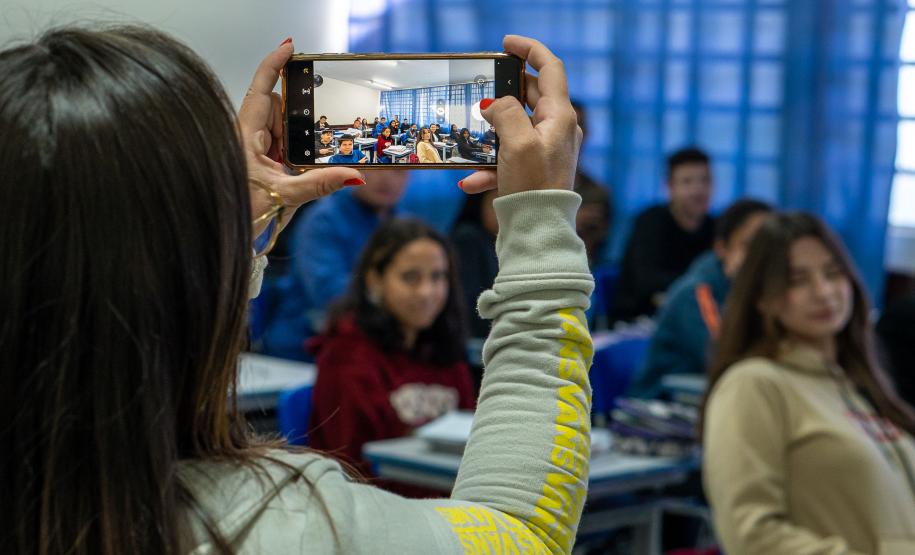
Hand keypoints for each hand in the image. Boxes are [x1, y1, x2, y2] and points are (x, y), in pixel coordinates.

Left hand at [239, 39, 363, 235]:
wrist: (223, 236)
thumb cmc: (238, 213)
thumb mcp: (284, 197)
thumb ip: (319, 184)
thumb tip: (354, 175)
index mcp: (244, 135)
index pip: (261, 88)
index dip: (275, 63)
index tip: (292, 47)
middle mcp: (246, 136)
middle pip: (278, 109)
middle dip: (297, 121)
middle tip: (303, 147)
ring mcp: (253, 148)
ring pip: (282, 130)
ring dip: (295, 144)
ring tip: (292, 168)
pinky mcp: (260, 162)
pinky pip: (283, 148)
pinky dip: (294, 156)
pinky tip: (293, 171)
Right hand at [459, 35, 580, 195]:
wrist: (538, 231)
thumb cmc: (532, 185)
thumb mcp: (516, 142)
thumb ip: (504, 113)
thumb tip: (495, 104)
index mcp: (559, 116)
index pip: (550, 68)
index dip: (530, 50)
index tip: (506, 44)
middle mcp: (557, 129)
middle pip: (531, 97)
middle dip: (504, 93)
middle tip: (482, 88)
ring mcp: (546, 150)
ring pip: (514, 129)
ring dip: (490, 136)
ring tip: (472, 141)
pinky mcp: (535, 170)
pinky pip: (508, 159)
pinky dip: (490, 166)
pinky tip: (470, 180)